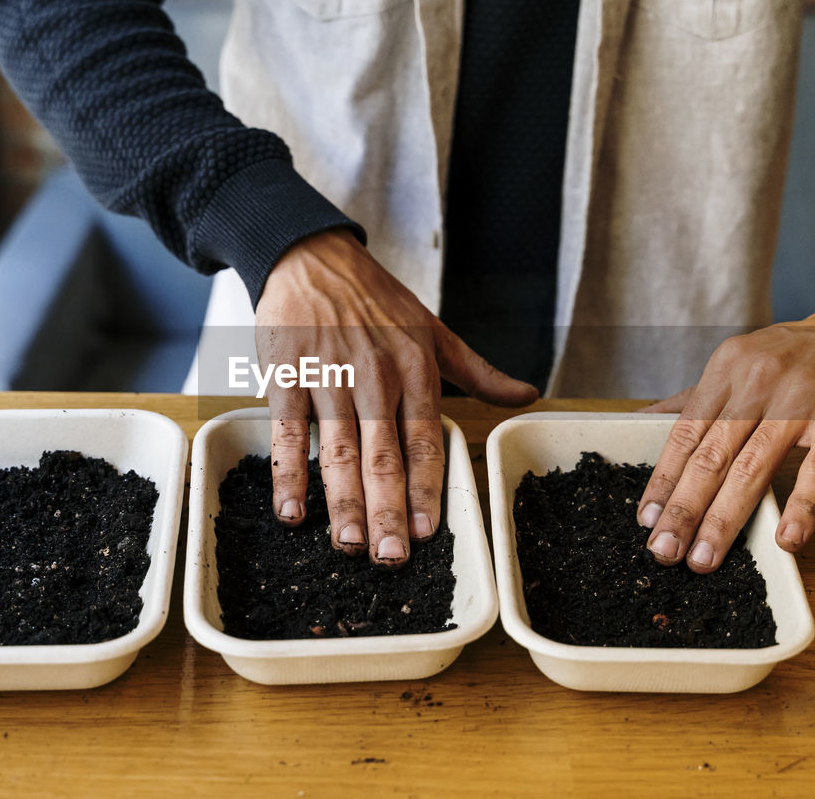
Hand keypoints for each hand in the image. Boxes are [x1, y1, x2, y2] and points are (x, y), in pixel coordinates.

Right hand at [255, 229, 537, 566]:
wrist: (311, 256)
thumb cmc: (375, 299)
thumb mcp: (434, 329)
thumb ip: (478, 372)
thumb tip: (528, 396)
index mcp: (414, 369)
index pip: (424, 439)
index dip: (425, 487)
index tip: (426, 531)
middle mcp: (375, 375)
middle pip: (383, 454)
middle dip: (387, 509)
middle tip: (390, 557)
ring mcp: (328, 375)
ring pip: (337, 448)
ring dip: (342, 501)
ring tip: (349, 545)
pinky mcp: (285, 372)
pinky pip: (287, 431)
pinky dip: (288, 473)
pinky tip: (292, 511)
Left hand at [635, 302, 814, 572]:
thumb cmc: (804, 354)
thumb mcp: (745, 360)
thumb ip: (697, 397)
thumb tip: (640, 421)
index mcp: (728, 368)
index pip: (685, 433)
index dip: (663, 479)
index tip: (645, 518)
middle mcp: (759, 381)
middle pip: (712, 455)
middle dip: (683, 509)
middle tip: (662, 550)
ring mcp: (803, 400)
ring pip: (754, 467)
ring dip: (725, 519)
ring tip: (704, 559)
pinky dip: (801, 508)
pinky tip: (786, 539)